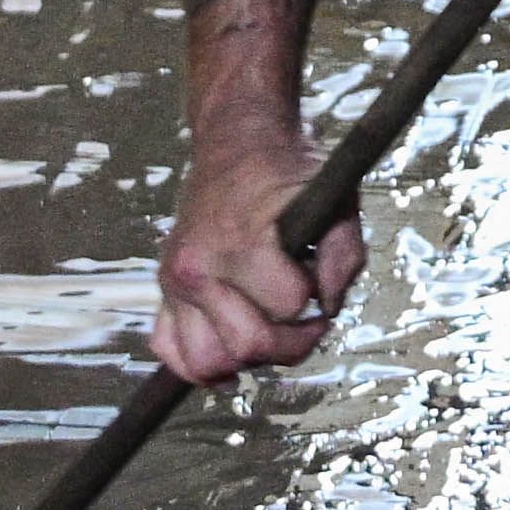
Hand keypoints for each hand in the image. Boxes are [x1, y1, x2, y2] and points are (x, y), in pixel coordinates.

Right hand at [152, 152, 364, 388]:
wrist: (235, 144)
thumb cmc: (288, 172)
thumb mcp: (336, 201)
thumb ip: (344, 257)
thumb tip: (328, 307)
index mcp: (239, 242)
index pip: (287, 307)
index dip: (315, 303)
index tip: (320, 285)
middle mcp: (196, 267)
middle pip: (246, 346)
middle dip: (289, 343)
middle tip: (306, 323)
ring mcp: (174, 282)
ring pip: (205, 362)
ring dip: (246, 360)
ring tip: (270, 336)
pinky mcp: (164, 290)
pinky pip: (170, 350)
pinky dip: (198, 365)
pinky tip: (230, 356)